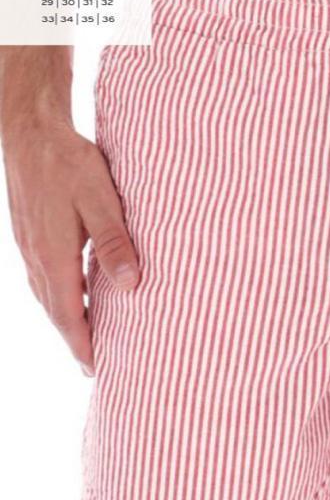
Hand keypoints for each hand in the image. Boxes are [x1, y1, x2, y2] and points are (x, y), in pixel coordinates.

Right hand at [2, 124, 138, 374]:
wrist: (29, 130)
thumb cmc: (68, 162)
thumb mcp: (100, 199)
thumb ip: (115, 242)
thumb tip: (132, 286)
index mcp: (54, 256)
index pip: (69, 314)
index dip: (83, 344)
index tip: (95, 370)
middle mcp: (36, 257)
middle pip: (55, 311)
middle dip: (74, 340)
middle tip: (93, 366)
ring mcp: (28, 246)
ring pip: (46, 295)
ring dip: (65, 319)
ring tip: (84, 338)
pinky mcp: (28, 234)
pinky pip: (42, 277)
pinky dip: (57, 296)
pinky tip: (71, 294)